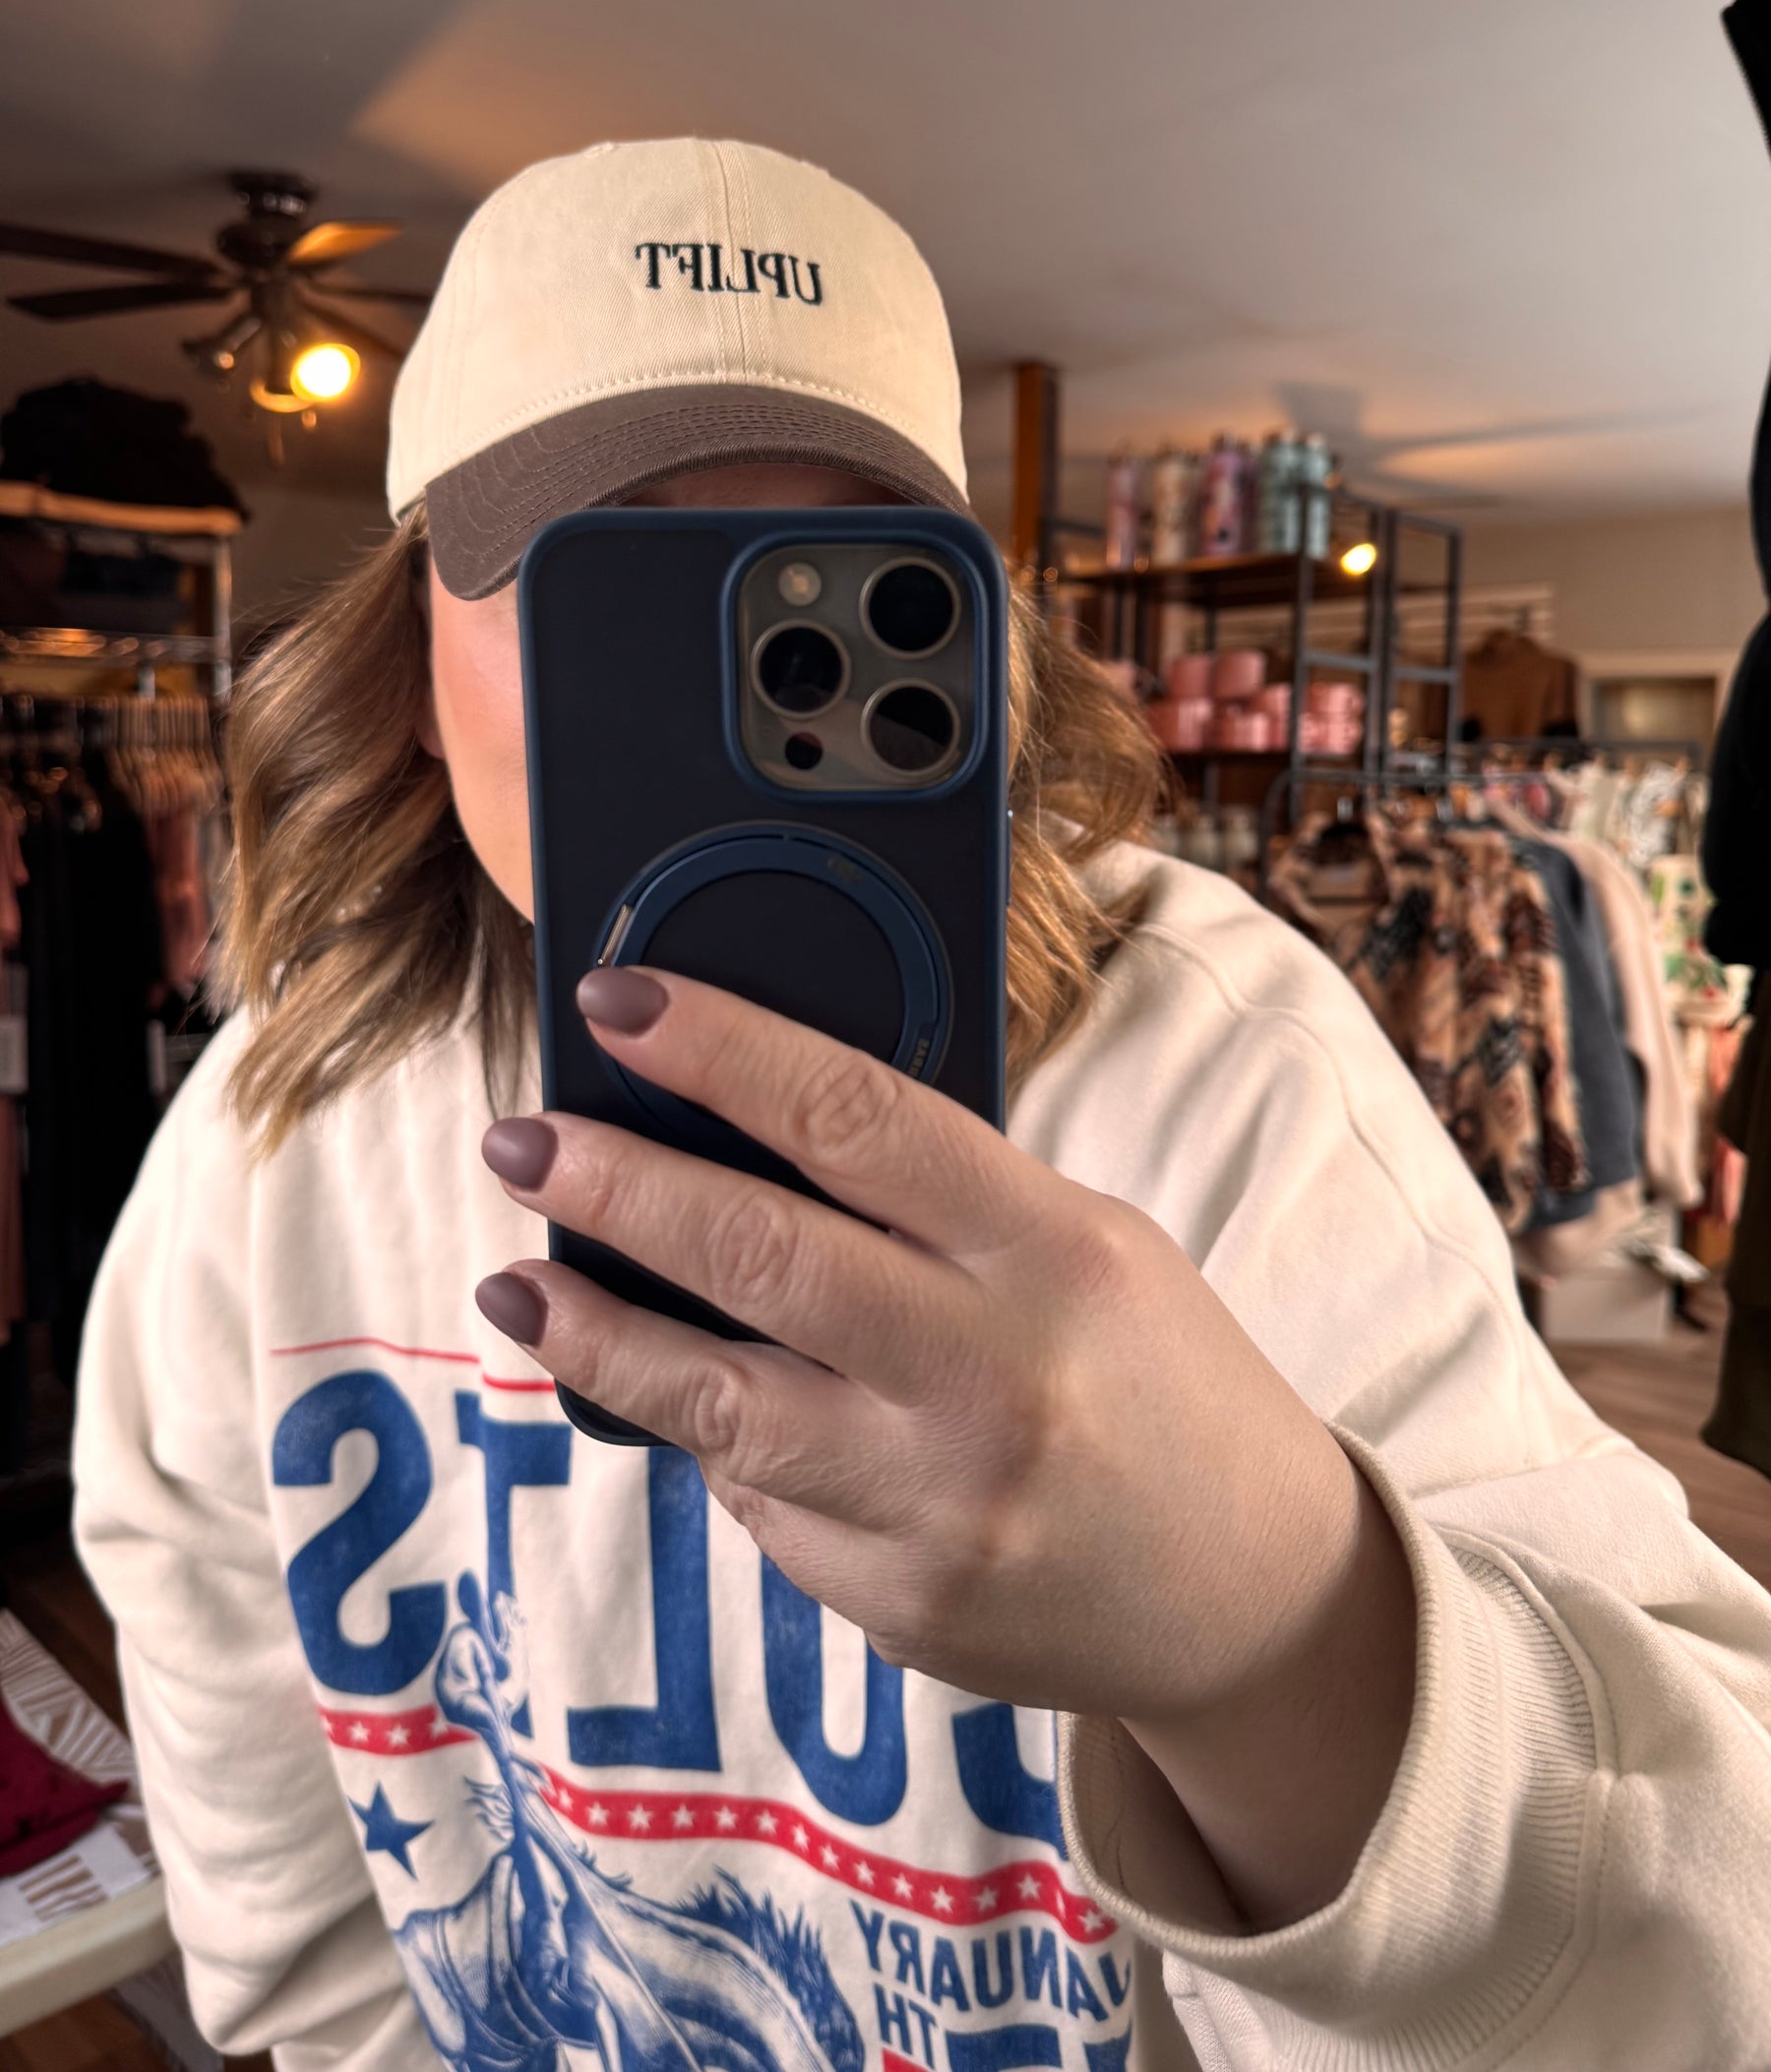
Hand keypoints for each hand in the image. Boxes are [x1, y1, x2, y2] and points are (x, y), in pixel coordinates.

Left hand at [478, 964, 1415, 1927]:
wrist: (1254, 1593)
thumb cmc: (1162, 1379)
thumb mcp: (1090, 1246)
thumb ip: (942, 1200)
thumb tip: (749, 1133)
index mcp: (1056, 1251)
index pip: (859, 1119)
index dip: (722, 1049)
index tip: (617, 1000)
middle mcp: (993, 1377)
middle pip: (762, 1255)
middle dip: (619, 1185)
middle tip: (522, 1139)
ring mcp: (939, 1505)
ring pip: (717, 1403)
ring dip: (596, 1331)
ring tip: (516, 1280)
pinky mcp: (898, 1603)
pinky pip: (761, 1501)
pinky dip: (706, 1437)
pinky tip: (669, 1395)